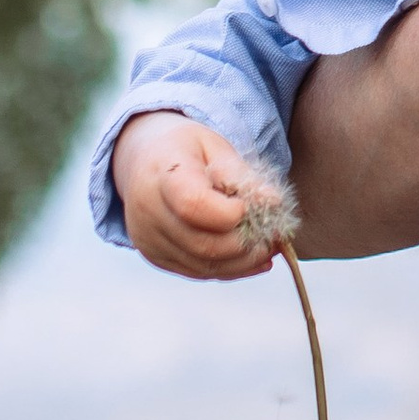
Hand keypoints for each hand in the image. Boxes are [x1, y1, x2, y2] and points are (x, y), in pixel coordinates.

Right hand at [113, 112, 292, 276]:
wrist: (142, 159)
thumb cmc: (185, 149)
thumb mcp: (214, 146)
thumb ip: (242, 175)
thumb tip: (273, 202)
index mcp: (163, 174)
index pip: (194, 205)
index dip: (230, 214)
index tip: (251, 206)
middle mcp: (148, 211)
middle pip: (203, 244)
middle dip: (246, 244)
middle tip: (276, 235)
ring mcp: (148, 239)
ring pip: (203, 266)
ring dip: (243, 262)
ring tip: (269, 247)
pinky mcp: (155, 256)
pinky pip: (197, 272)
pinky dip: (230, 269)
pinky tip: (253, 258)